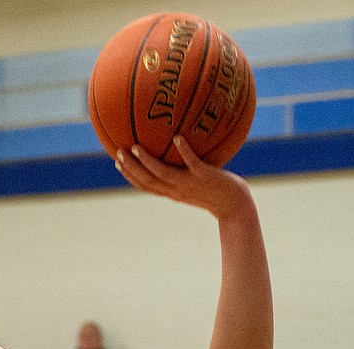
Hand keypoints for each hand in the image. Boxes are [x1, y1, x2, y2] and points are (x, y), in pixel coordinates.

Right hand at [113, 138, 253, 221]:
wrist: (236, 206)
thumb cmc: (217, 193)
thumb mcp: (196, 183)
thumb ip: (184, 171)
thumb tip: (177, 151)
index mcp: (173, 192)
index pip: (146, 185)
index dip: (130, 175)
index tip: (117, 162)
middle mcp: (178, 190)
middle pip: (148, 180)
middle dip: (131, 168)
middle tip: (118, 152)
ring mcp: (191, 183)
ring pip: (163, 173)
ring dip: (148, 161)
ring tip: (136, 147)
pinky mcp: (205, 176)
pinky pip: (193, 162)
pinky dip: (184, 151)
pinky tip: (178, 137)